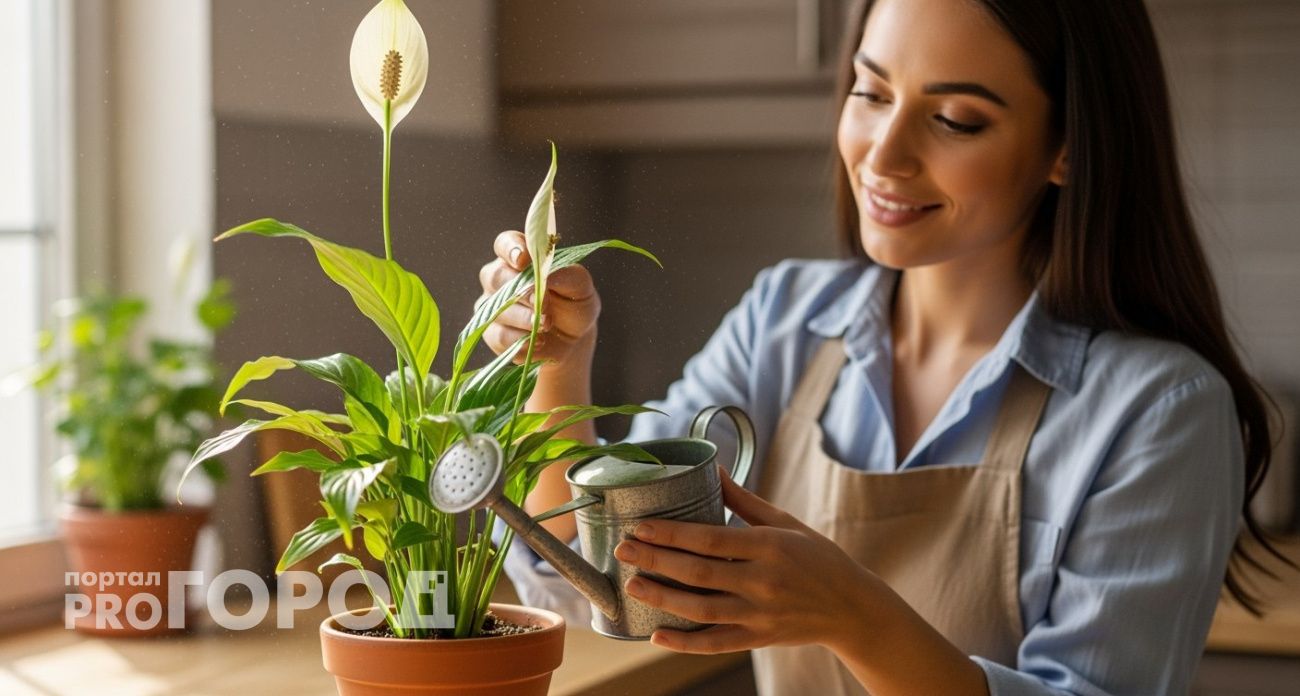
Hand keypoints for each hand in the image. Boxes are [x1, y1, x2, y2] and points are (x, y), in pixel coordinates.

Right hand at [477, 230, 600, 369]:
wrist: (573, 339)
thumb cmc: (574, 304)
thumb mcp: (581, 287)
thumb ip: (568, 275)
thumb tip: (548, 274)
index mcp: (520, 258)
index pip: (505, 243)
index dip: (510, 249)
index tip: (523, 260)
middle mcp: (500, 278)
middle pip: (495, 276)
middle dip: (522, 291)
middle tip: (545, 303)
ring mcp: (492, 306)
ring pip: (497, 308)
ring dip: (524, 318)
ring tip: (547, 324)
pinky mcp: (492, 333)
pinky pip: (498, 335)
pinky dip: (520, 340)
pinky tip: (538, 341)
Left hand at [612, 468, 881, 654]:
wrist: (852, 608)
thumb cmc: (817, 558)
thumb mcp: (786, 522)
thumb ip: (744, 500)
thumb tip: (713, 469)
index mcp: (769, 546)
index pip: (710, 539)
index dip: (672, 534)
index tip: (641, 526)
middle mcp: (763, 582)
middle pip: (699, 572)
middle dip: (656, 560)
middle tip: (623, 550)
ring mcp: (761, 615)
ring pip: (702, 609)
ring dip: (663, 598)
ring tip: (632, 585)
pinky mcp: (759, 639)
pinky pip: (716, 643)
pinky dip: (685, 643)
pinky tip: (657, 635)